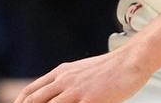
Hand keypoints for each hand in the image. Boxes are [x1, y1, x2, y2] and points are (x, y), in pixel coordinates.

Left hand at [15, 50, 151, 102]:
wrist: (130, 61)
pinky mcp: (89, 100)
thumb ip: (66, 81)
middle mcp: (64, 81)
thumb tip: (55, 91)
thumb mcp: (81, 71)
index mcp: (60, 74)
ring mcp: (75, 91)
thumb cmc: (110, 69)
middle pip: (33, 101)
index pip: (29, 92)